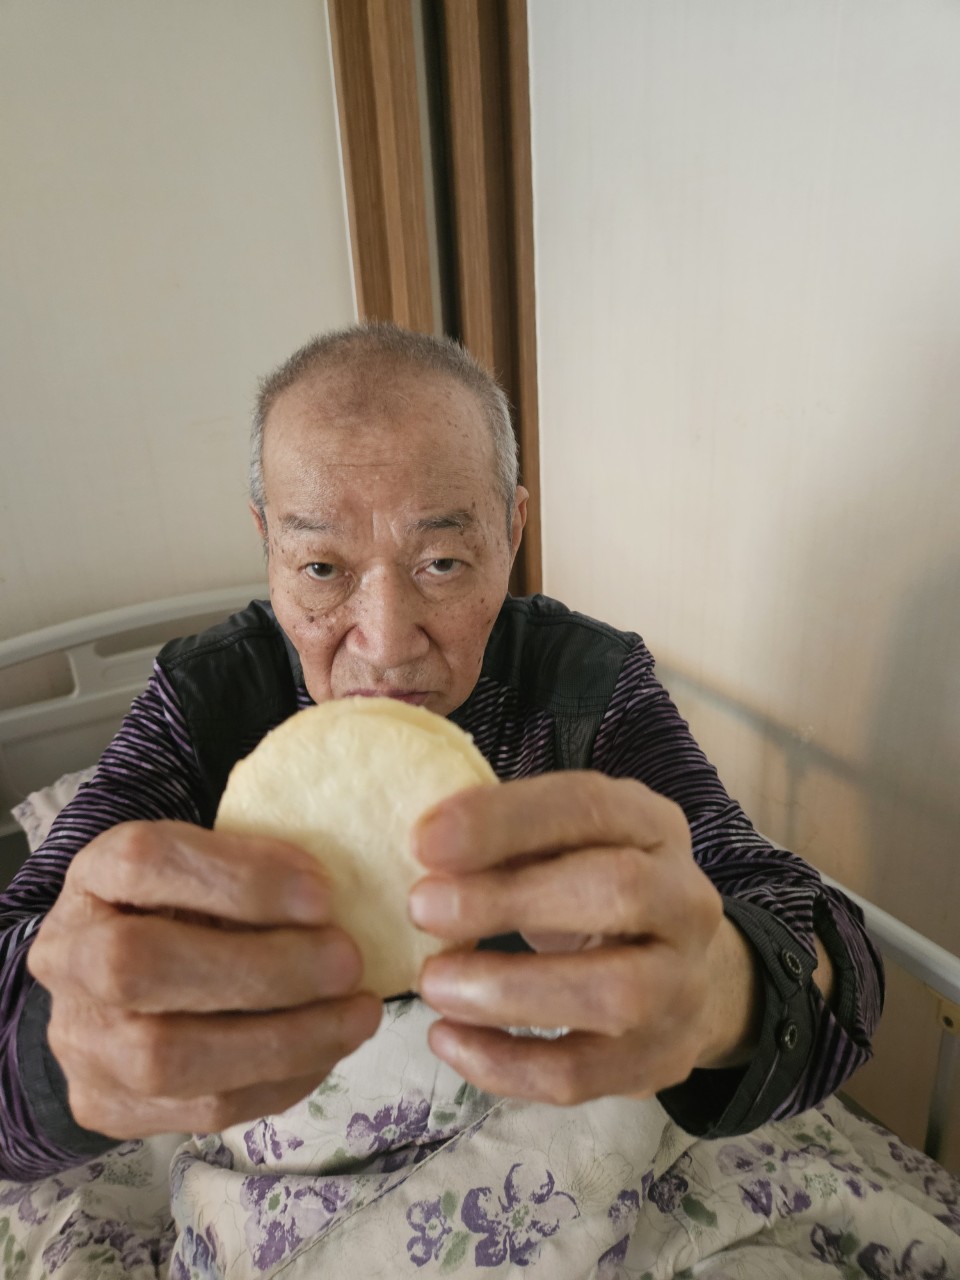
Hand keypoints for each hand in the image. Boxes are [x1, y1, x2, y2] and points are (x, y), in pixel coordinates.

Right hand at [27, 821, 380, 1138]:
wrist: (116, 984)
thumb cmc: (186, 907)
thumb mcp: (210, 864)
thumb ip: (256, 868)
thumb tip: (338, 896)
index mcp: (94, 875)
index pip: (145, 860)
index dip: (239, 878)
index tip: (323, 894)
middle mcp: (67, 957)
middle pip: (140, 965)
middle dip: (263, 968)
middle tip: (348, 961)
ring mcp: (79, 1041)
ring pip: (167, 1057)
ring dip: (285, 1038)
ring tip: (357, 1014)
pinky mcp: (105, 1107)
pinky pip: (199, 1109)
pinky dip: (282, 1079)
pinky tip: (328, 1048)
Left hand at [409, 773, 760, 1104]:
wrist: (680, 973)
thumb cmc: (591, 891)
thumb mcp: (565, 844)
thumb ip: (510, 839)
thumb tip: (428, 851)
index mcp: (653, 827)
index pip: (590, 808)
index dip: (506, 822)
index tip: (424, 841)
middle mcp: (685, 901)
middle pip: (617, 892)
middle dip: (508, 901)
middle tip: (421, 909)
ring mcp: (682, 987)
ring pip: (612, 996)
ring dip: (507, 991)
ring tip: (432, 983)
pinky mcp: (658, 1061)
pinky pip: (582, 1075)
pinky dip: (505, 1064)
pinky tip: (447, 1039)